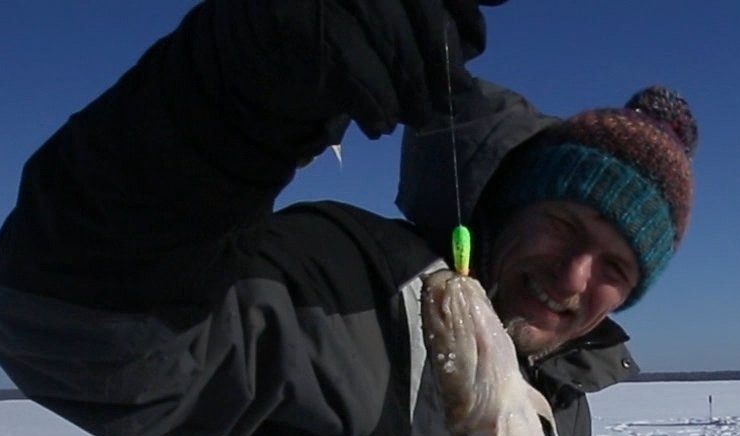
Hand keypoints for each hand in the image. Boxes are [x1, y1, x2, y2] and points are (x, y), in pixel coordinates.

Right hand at [246, 0, 506, 138]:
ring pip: (391, 41)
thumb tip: (495, 3)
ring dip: (411, 90)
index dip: (461, 7)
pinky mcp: (293, 24)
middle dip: (440, 60)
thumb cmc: (330, 40)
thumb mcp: (385, 16)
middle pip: (417, 8)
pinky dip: (377, 104)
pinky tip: (379, 122)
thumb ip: (432, 7)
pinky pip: (357, 70)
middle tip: (451, 98)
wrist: (244, 68)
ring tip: (415, 116)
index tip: (479, 42)